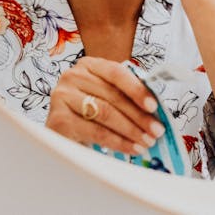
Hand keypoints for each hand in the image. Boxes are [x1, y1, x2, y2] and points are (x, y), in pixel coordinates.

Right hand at [45, 57, 164, 155]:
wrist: (61, 132)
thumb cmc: (88, 111)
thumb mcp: (106, 96)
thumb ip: (125, 95)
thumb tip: (155, 109)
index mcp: (88, 65)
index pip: (116, 72)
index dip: (137, 89)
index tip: (154, 106)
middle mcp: (72, 76)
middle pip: (113, 96)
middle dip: (139, 116)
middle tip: (156, 131)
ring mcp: (62, 97)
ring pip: (105, 114)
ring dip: (131, 130)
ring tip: (147, 142)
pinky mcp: (58, 120)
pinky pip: (95, 132)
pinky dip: (117, 142)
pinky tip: (131, 148)